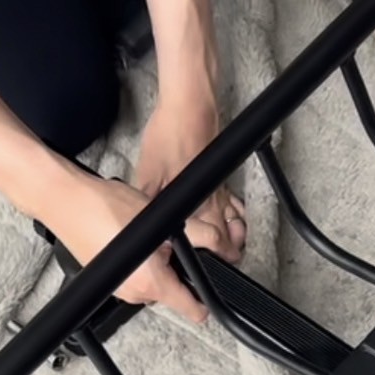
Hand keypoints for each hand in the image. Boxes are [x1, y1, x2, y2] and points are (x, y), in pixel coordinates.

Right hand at [51, 174, 208, 323]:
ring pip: (154, 282)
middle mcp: (134, 294)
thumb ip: (201, 237)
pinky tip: (129, 238)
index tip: (210, 293)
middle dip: (177, 270)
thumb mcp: (166, 220)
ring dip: (157, 264)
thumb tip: (223, 247)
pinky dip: (139, 263)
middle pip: (173, 292)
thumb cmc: (106, 208)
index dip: (206, 301)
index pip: (193, 310)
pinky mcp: (108, 281)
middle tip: (168, 242)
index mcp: (152, 285)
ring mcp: (119, 290)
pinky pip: (135, 277)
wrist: (66, 200)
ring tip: (145, 236)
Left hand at [135, 92, 245, 263]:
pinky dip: (234, 211)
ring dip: (235, 233)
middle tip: (226, 261)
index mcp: (198, 203)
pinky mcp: (219, 173)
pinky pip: (232, 200)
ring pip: (234, 218)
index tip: (213, 268)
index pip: (212, 240)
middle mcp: (214, 198)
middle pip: (228, 233)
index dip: (214, 257)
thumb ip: (148, 200)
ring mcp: (220, 186)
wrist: (191, 105)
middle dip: (228, 251)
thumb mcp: (149, 171)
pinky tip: (230, 214)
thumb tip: (139, 221)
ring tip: (233, 244)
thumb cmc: (172, 136)